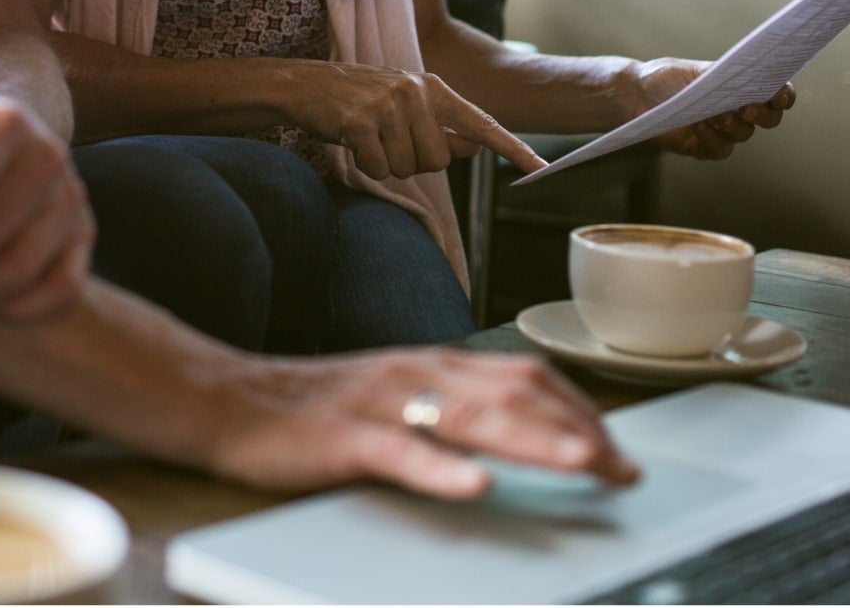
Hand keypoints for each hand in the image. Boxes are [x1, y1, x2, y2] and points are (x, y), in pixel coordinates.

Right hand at [207, 348, 637, 497]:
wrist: (228, 399)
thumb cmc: (316, 409)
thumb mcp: (398, 397)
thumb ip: (453, 409)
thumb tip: (523, 435)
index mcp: (435, 364)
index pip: (528, 377)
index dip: (581, 411)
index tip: (619, 450)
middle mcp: (418, 373)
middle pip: (516, 394)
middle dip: (578, 430)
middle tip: (621, 470)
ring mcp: (383, 403)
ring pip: (472, 417)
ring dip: (534, 441)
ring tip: (581, 464)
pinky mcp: (344, 437)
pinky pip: (401, 453)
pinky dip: (443, 470)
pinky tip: (475, 486)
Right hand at [290, 61, 541, 179]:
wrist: (305, 84)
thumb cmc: (359, 99)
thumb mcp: (404, 105)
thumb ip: (440, 126)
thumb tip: (474, 146)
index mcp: (433, 88)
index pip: (481, 122)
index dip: (512, 148)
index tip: (541, 167)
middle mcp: (416, 92)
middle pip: (438, 161)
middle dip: (413, 161)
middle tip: (387, 139)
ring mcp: (388, 105)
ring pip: (408, 168)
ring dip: (386, 164)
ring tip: (368, 136)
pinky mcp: (362, 122)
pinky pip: (378, 169)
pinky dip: (364, 165)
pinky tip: (352, 141)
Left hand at [637, 58, 794, 159]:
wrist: (636, 96)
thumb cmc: (668, 77)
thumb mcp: (697, 70)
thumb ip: (725, 75)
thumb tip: (752, 77)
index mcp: (743, 86)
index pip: (777, 93)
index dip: (784, 96)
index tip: (779, 95)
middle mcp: (739, 110)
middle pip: (769, 118)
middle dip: (761, 113)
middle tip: (745, 107)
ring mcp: (725, 130)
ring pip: (744, 134)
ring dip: (731, 124)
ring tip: (714, 114)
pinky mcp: (707, 147)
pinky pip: (721, 149)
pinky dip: (712, 137)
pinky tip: (699, 126)